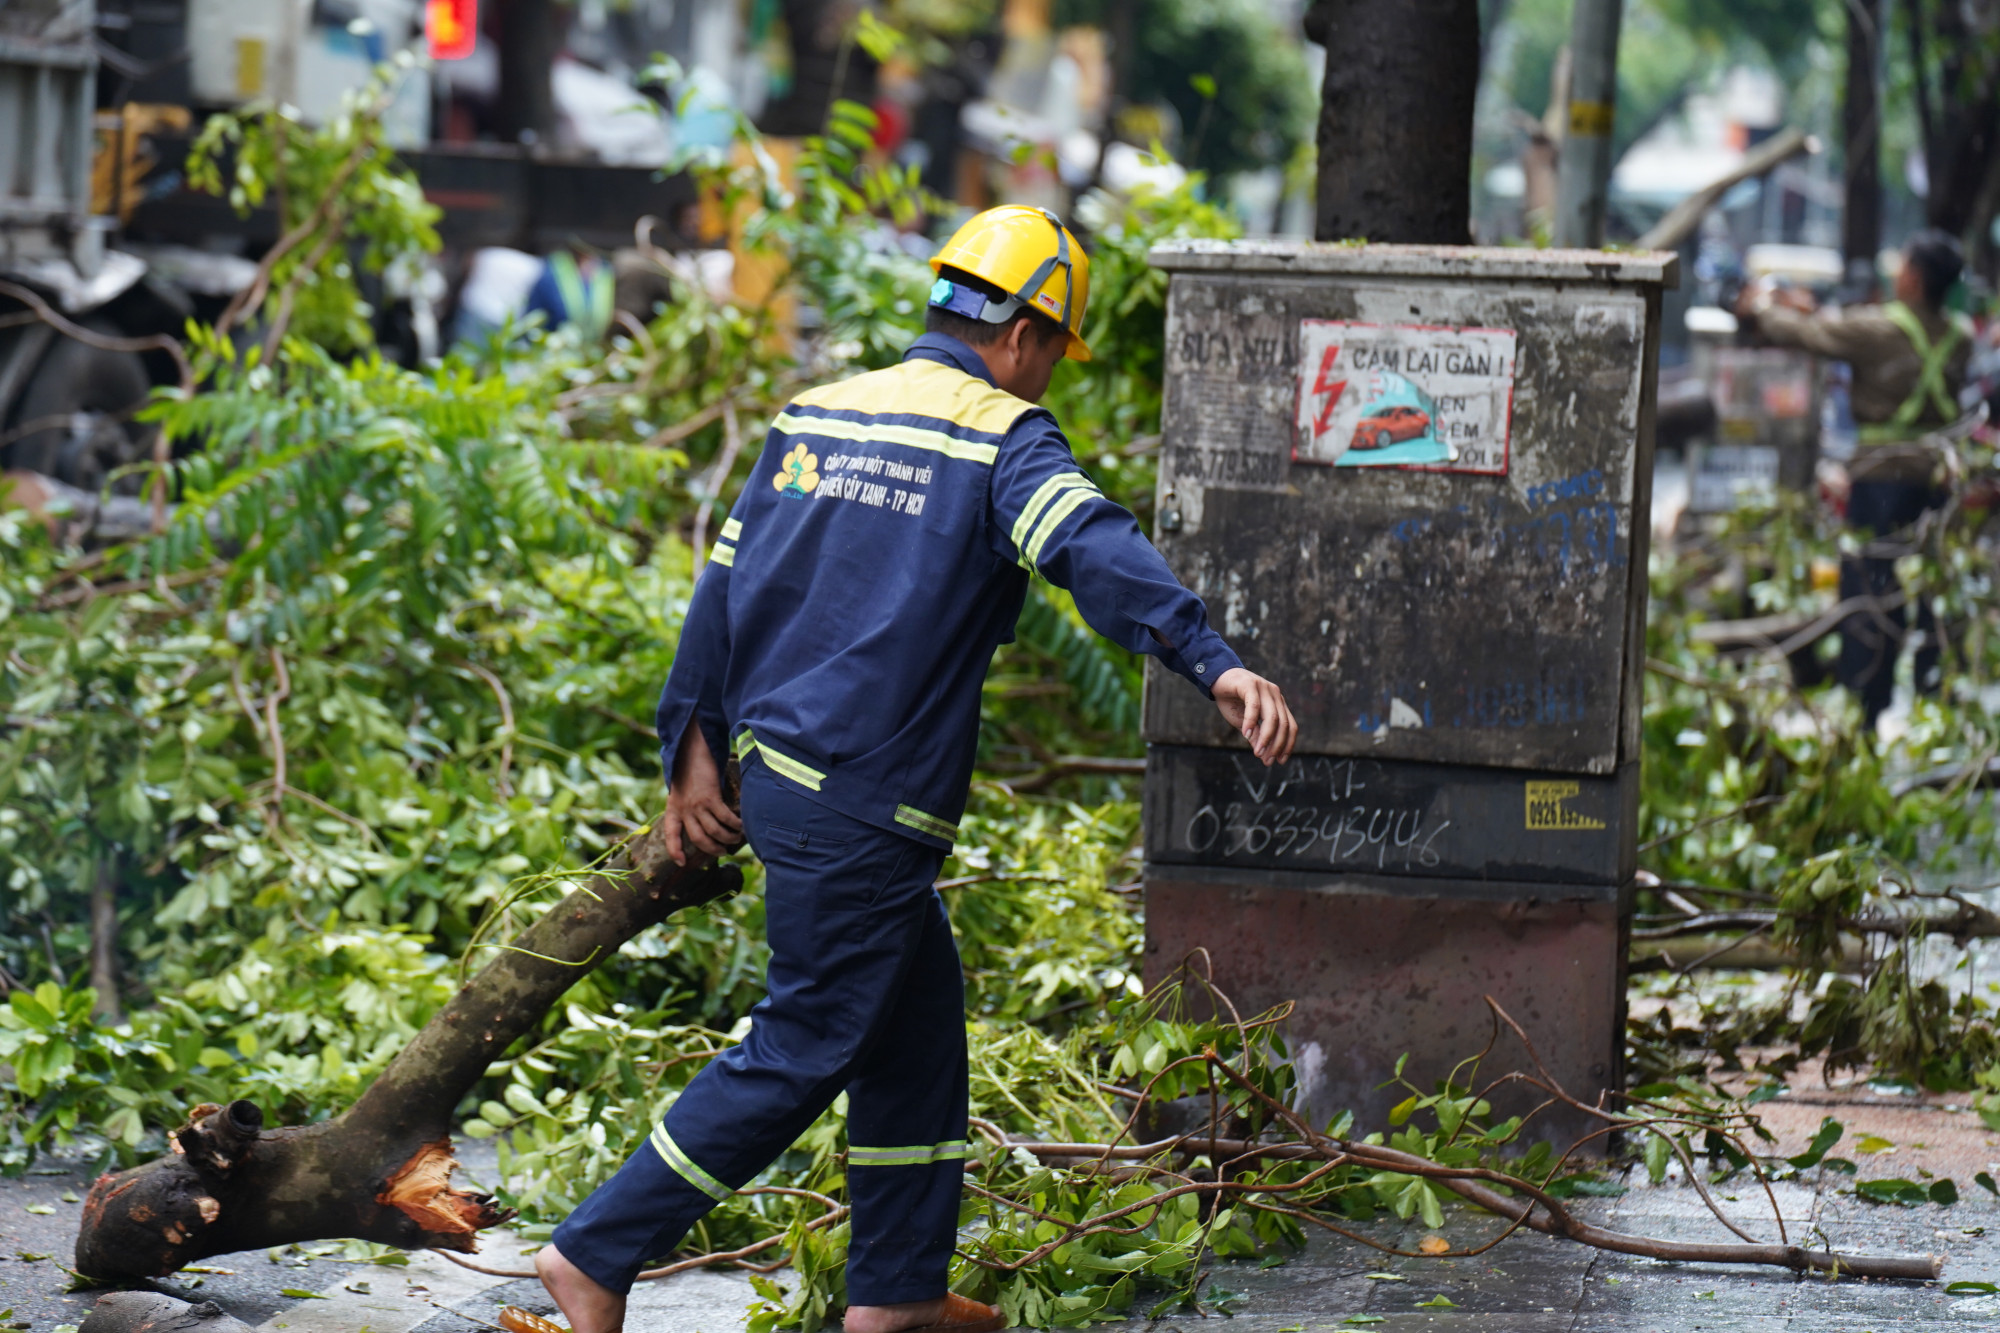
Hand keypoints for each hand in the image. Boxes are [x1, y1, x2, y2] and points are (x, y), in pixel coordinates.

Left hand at [662, 719, 742, 865]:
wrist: (691, 751)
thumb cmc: (688, 769)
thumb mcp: (680, 791)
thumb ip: (686, 807)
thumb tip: (702, 822)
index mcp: (673, 809)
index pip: (671, 835)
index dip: (675, 851)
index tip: (682, 863)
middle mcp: (683, 810)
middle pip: (698, 839)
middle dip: (712, 849)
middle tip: (723, 851)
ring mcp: (696, 804)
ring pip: (713, 831)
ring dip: (727, 838)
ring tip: (737, 838)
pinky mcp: (710, 797)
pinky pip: (724, 817)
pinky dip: (734, 824)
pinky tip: (741, 825)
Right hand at [1211, 667, 1296, 766]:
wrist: (1215, 678)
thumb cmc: (1231, 700)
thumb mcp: (1245, 723)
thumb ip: (1257, 737)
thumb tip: (1265, 757)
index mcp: (1277, 703)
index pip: (1290, 726)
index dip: (1288, 744)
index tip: (1281, 761)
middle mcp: (1275, 694)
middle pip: (1283, 723)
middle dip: (1277, 744)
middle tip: (1267, 760)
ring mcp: (1264, 688)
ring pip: (1272, 717)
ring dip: (1266, 737)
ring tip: (1257, 751)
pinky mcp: (1250, 684)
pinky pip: (1254, 706)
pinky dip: (1251, 721)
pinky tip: (1245, 734)